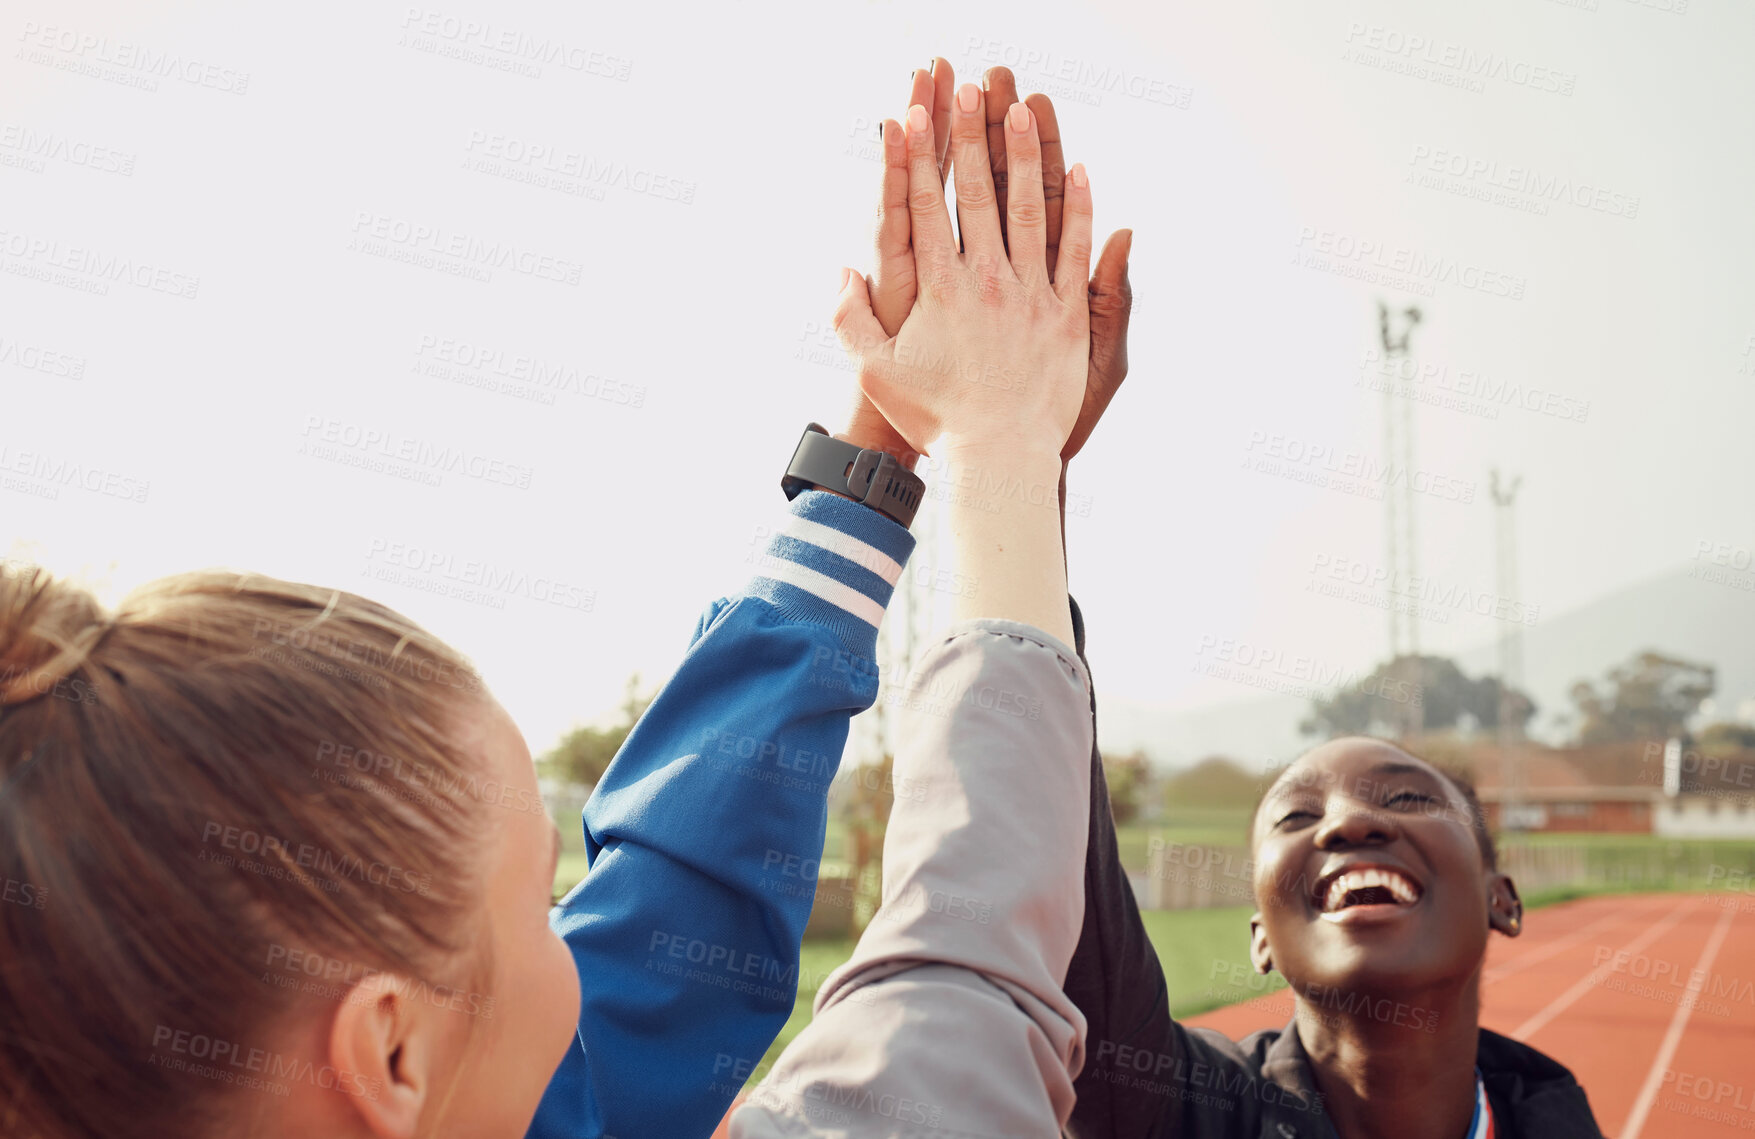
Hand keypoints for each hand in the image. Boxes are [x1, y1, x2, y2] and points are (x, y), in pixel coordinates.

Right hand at [833, 88, 1093, 460]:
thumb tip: (843, 269)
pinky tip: (1079, 172)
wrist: (998, 458)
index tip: (912, 113)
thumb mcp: (875, 372)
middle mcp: (985, 281)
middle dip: (971, 136)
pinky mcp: (1066, 316)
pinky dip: (1078, 211)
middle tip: (969, 88)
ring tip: (1024, 108)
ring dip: (1026, 156)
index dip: (916, 157)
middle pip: (977, 194)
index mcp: (938, 290)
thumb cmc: (933, 418)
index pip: (923, 208)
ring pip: (1028, 211)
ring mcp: (1030, 295)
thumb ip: (851, 319)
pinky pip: (1074, 252)